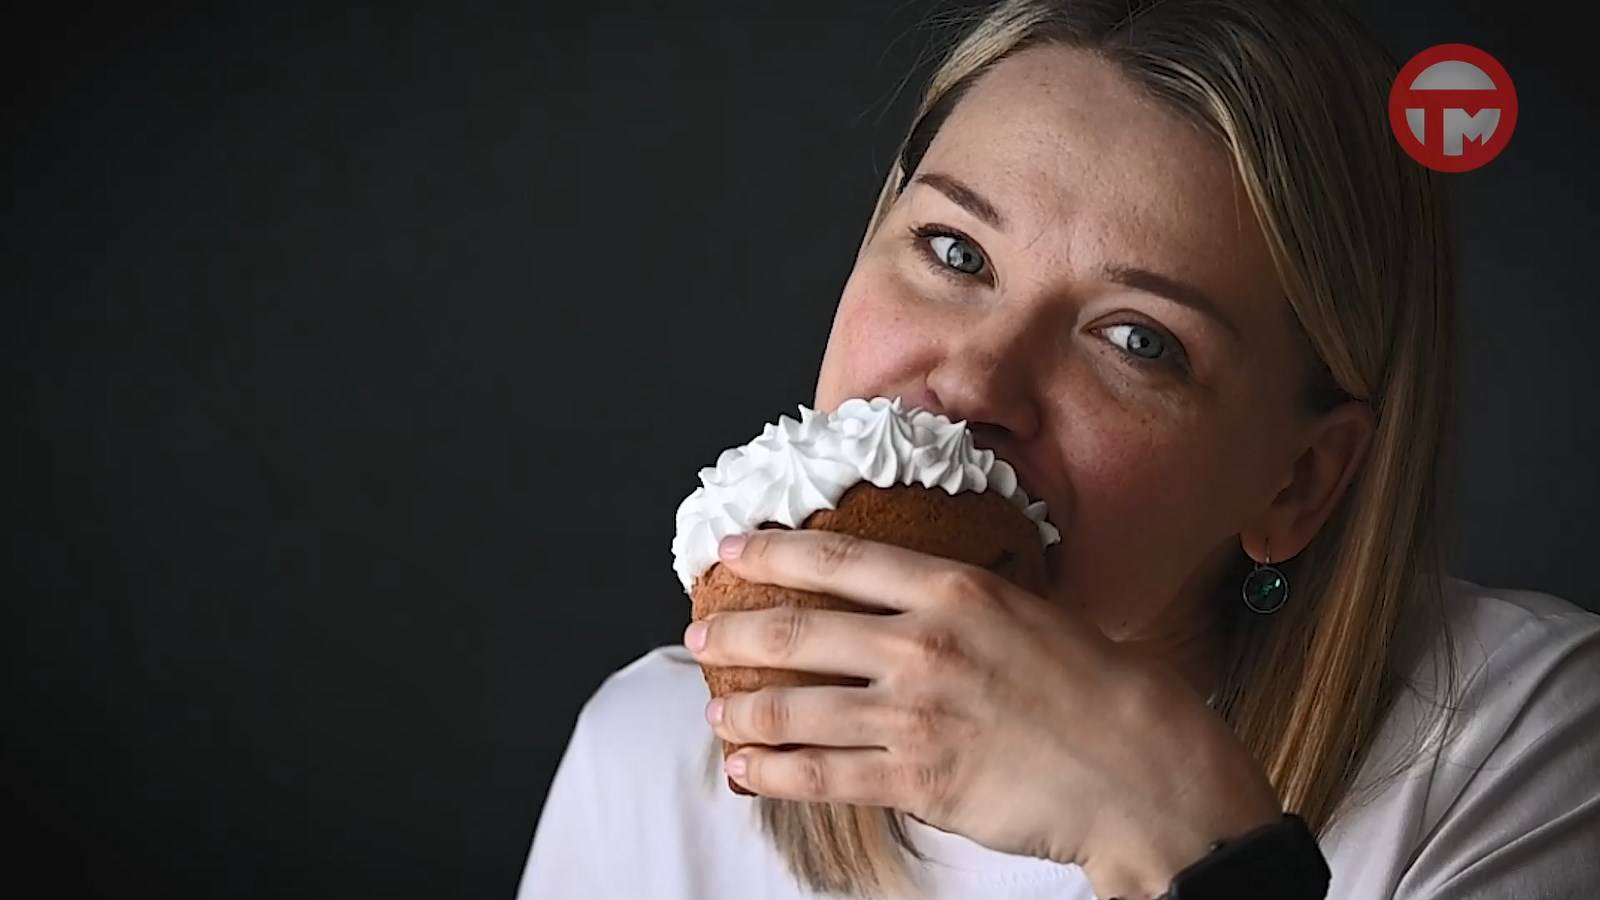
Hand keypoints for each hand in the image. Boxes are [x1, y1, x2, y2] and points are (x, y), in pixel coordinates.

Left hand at [683, 528, 1282, 899]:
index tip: (730, 550)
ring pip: (794, 709)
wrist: (1146, 770)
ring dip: (741, 710)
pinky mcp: (918, 781)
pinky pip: (822, 776)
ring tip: (716, 712)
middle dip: (733, 632)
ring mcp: (915, 716)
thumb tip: (916, 599)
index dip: (772, 553)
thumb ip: (967, 604)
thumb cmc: (1105, 689)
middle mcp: (923, 645)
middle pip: (795, 632)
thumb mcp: (1035, 612)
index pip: (838, 561)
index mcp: (955, 590)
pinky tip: (747, 771)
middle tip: (700, 634)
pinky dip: (773, 773)